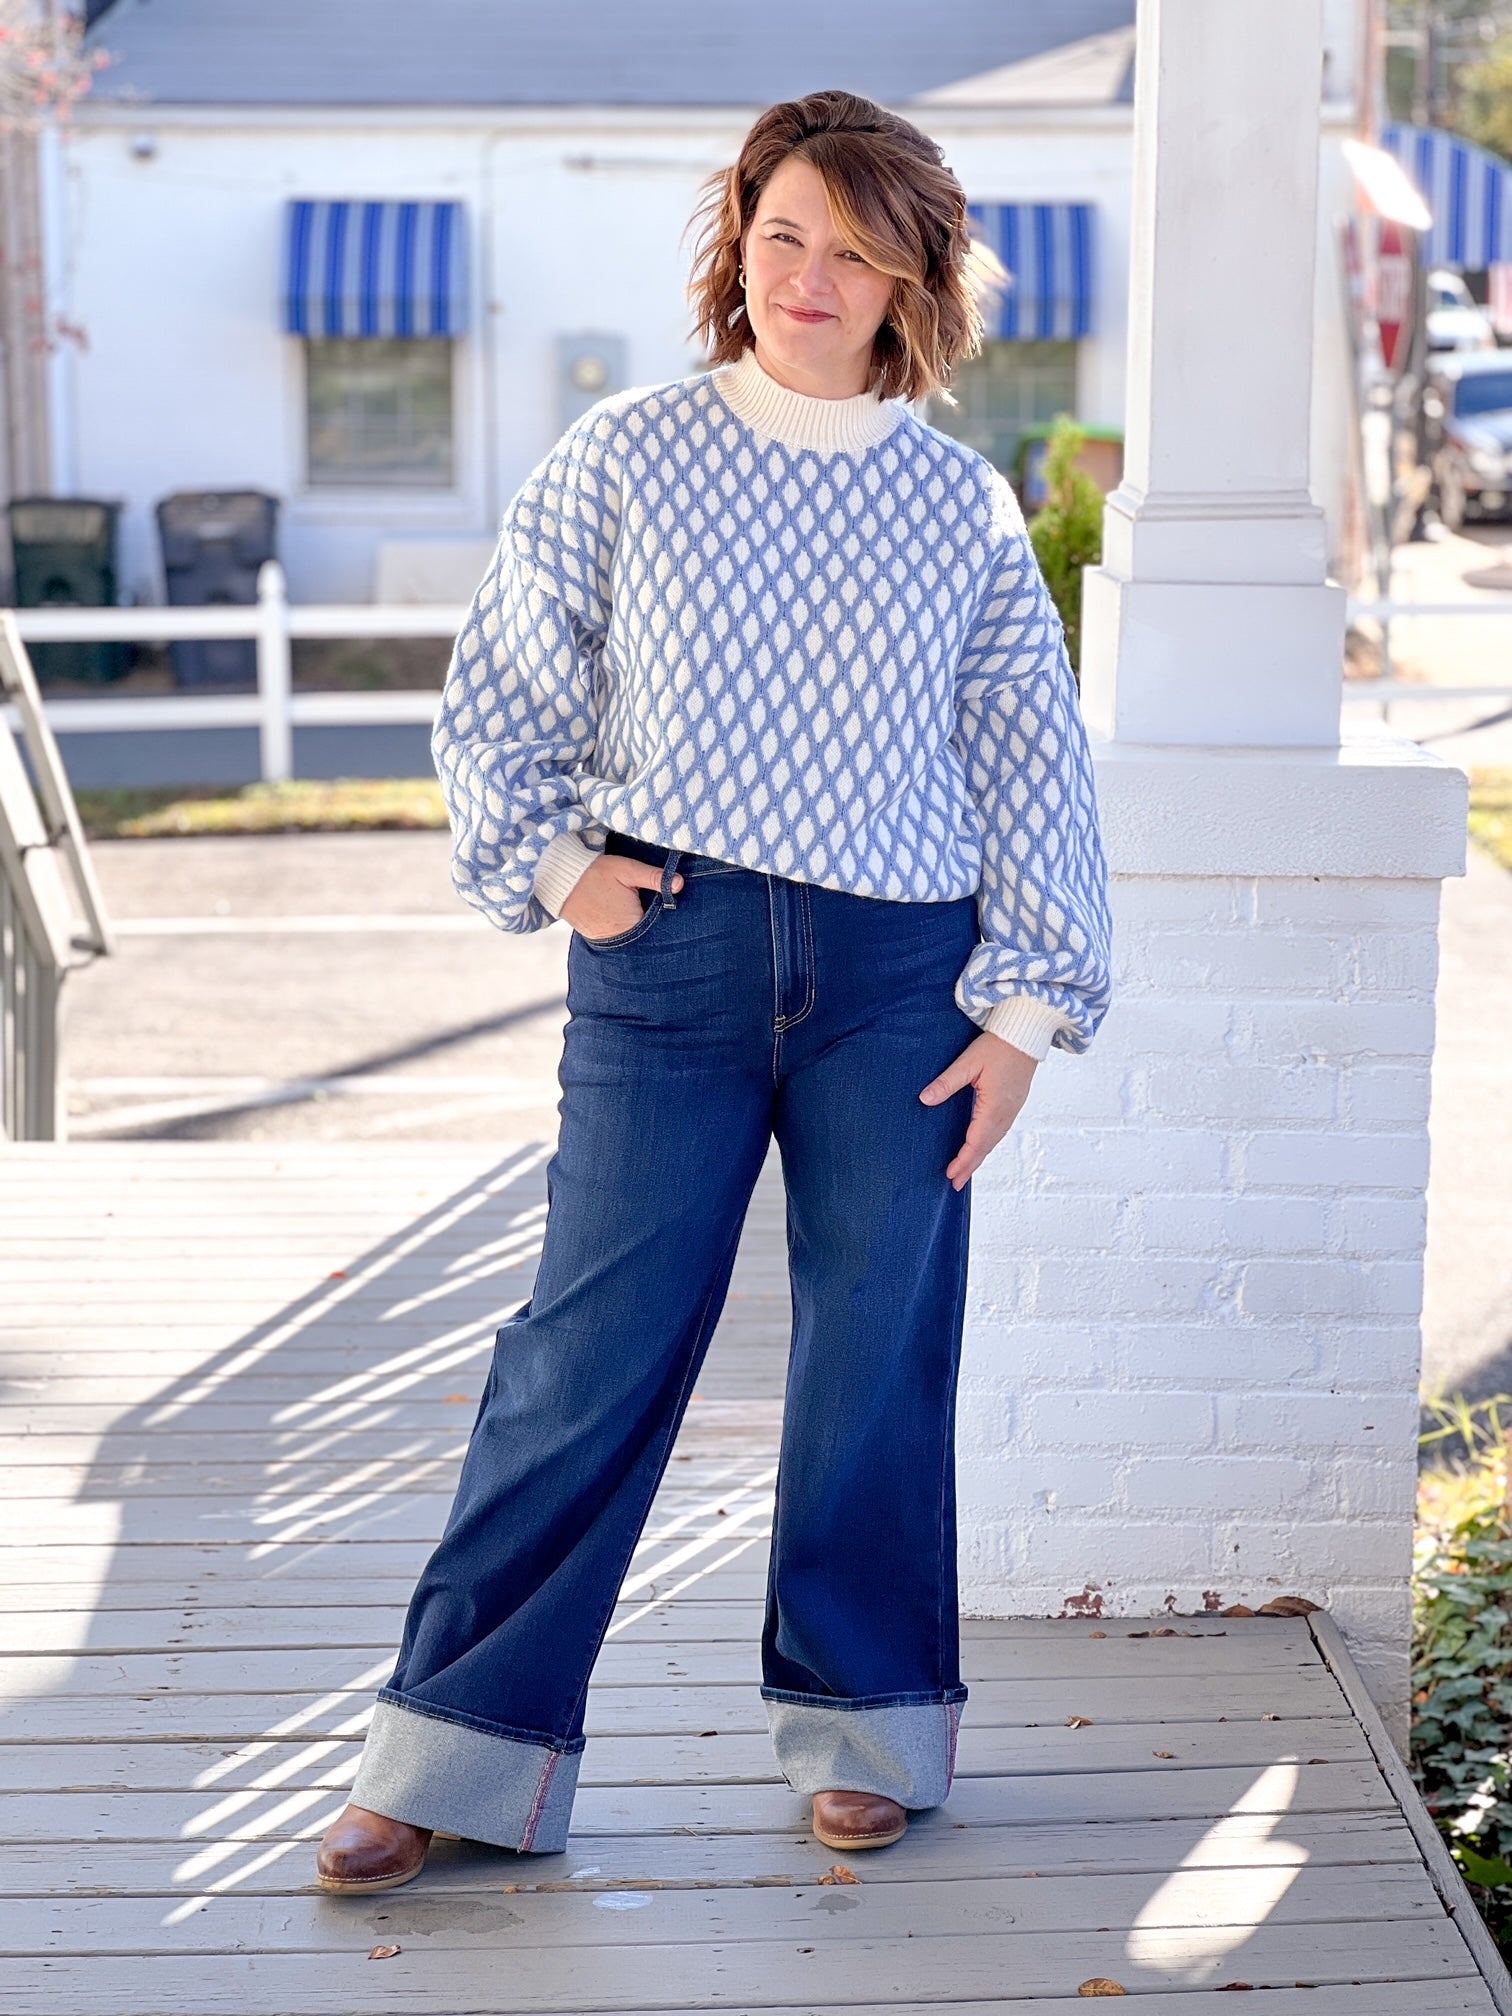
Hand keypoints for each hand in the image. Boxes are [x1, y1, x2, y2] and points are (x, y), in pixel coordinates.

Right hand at [560, 853, 683, 940]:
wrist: (560, 880)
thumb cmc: (595, 872)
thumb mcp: (627, 869)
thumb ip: (654, 877)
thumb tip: (680, 884)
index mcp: (632, 924)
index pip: (661, 929)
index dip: (668, 920)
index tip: (674, 909)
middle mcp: (621, 938)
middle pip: (648, 935)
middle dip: (655, 924)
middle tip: (655, 906)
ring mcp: (607, 941)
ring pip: (634, 937)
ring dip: (640, 927)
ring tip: (637, 910)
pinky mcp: (598, 938)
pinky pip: (619, 937)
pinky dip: (625, 928)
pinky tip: (625, 914)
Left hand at [919, 1031, 1037, 1190]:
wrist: (1026, 1034)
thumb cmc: (999, 1045)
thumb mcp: (968, 1062)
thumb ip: (946, 1082)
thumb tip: (925, 1099)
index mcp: (994, 1106)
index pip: (976, 1141)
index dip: (963, 1160)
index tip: (951, 1175)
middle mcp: (1006, 1112)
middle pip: (986, 1147)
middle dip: (970, 1166)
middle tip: (955, 1184)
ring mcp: (1012, 1109)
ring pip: (994, 1141)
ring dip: (979, 1157)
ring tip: (965, 1171)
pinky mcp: (1014, 1103)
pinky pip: (1000, 1131)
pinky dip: (988, 1144)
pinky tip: (981, 1147)